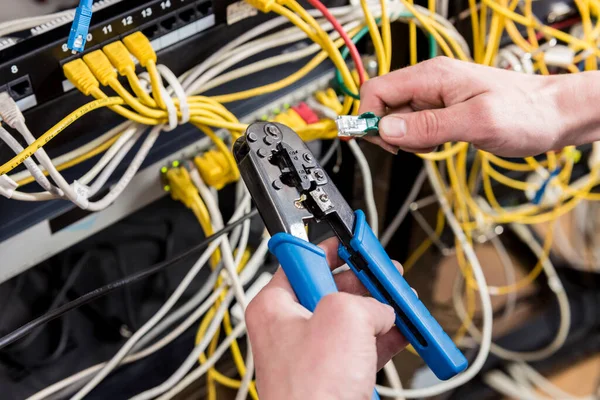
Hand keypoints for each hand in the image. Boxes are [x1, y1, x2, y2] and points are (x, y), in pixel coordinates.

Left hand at [245, 237, 406, 399]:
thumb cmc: (311, 391)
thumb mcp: (342, 317)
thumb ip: (363, 299)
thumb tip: (379, 307)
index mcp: (275, 306)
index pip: (301, 260)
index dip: (330, 247)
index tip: (352, 239)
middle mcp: (289, 328)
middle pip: (331, 288)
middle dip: (364, 281)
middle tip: (386, 273)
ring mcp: (312, 354)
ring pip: (351, 319)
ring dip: (380, 310)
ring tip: (403, 301)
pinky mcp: (333, 376)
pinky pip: (361, 348)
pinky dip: (384, 339)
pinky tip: (405, 332)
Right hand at [359, 57, 599, 156]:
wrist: (553, 115)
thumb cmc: (525, 113)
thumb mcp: (475, 122)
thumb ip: (428, 126)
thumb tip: (387, 128)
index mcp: (432, 77)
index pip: (377, 90)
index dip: (369, 117)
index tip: (378, 142)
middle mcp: (429, 83)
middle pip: (383, 104)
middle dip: (387, 131)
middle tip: (408, 149)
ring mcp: (435, 96)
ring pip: (397, 117)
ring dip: (404, 138)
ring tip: (432, 145)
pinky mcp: (442, 110)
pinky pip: (414, 124)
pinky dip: (418, 139)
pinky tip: (438, 143)